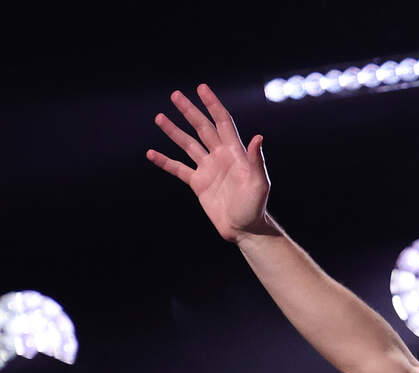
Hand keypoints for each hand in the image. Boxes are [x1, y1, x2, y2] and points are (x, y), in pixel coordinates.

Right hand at [147, 84, 272, 241]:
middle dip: (189, 111)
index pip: (222, 122)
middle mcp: (220, 156)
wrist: (244, 228)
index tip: (201, 88)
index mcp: (235, 152)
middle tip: (175, 95)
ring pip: (188, 145)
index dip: (212, 105)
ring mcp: (208, 169)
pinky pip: (178, 169)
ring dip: (174, 131)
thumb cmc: (255, 206)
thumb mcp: (258, 183)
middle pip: (202, 128)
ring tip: (160, 117)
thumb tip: (258, 138)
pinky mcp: (198, 183)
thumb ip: (256, 160)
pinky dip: (165, 161)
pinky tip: (151, 153)